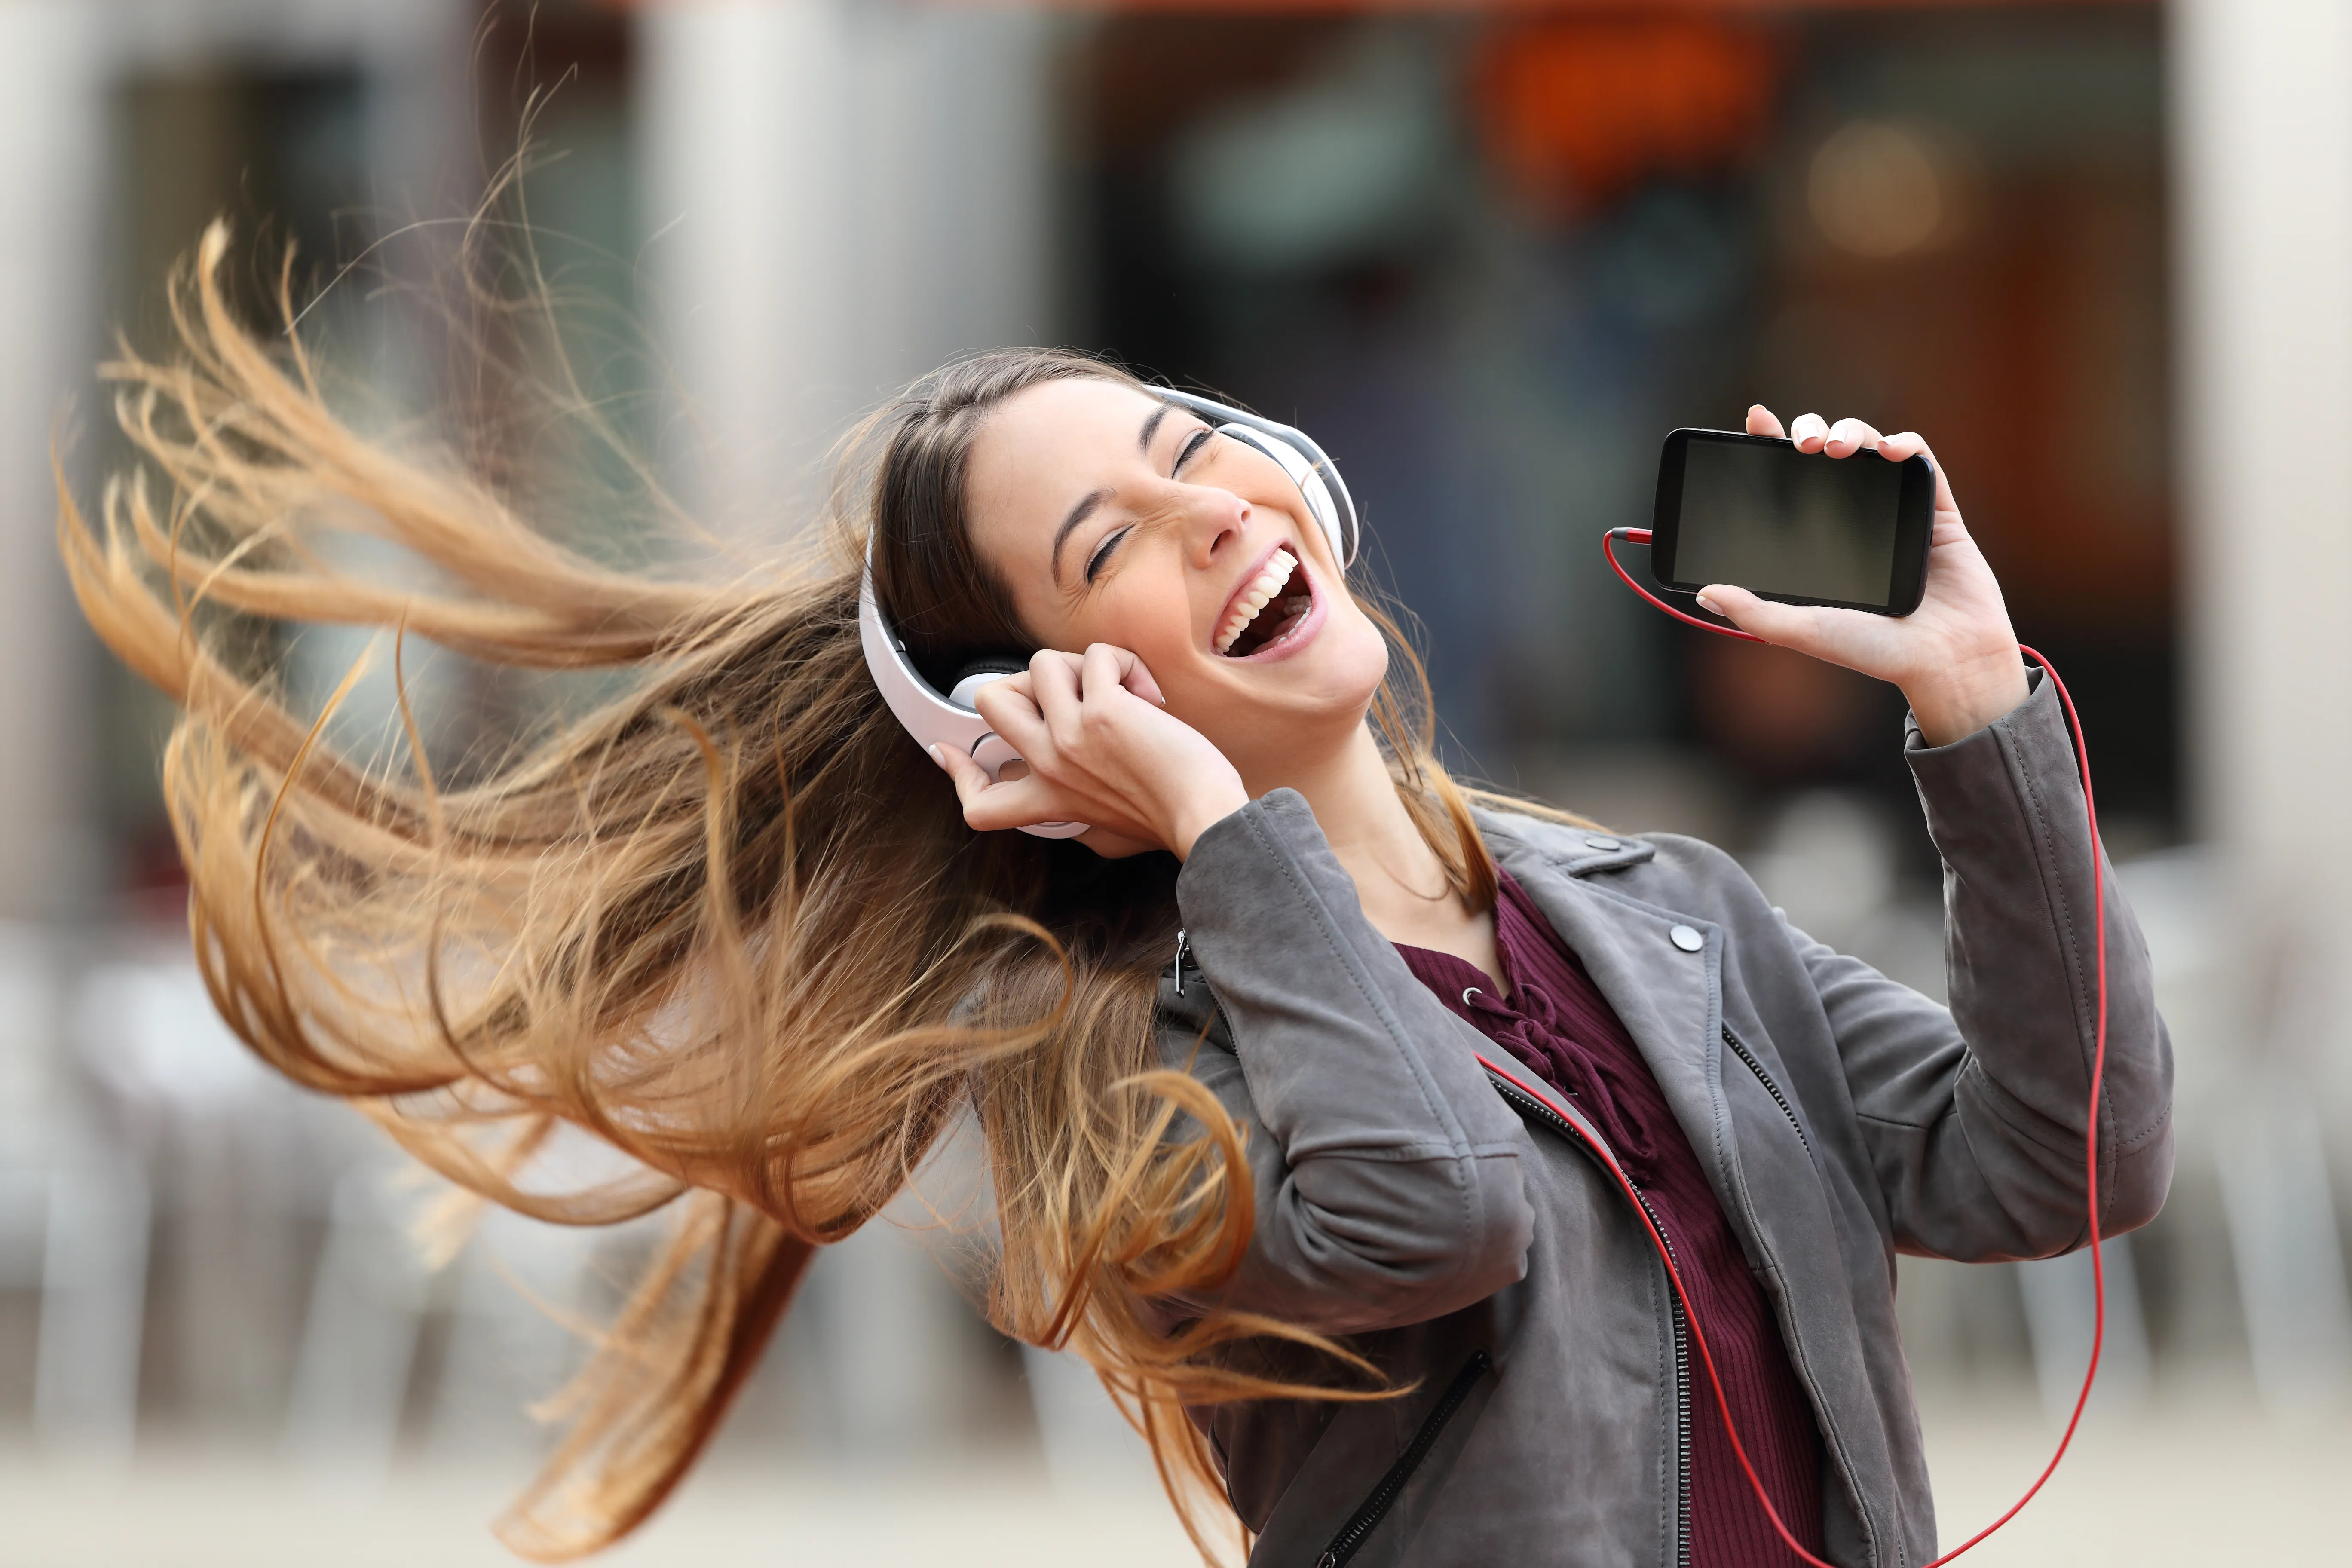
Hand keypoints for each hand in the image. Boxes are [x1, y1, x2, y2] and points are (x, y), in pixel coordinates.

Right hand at [929, 644, 1248, 859]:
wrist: (1203, 818)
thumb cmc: (1168, 821)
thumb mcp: (1104, 830)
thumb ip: (1072, 807)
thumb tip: (1059, 789)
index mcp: (1047, 801)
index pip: (977, 803)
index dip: (957, 773)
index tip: (949, 753)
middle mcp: (1049, 766)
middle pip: (989, 701)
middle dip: (1024, 682)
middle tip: (1068, 693)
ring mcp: (1069, 736)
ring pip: (1041, 664)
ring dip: (1084, 666)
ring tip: (1119, 691)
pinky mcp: (1102, 711)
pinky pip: (1096, 656)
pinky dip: (1125, 664)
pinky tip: (1149, 696)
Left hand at [1695, 406, 2029, 745]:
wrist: (1944, 663)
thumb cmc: (1874, 652)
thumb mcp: (1802, 629)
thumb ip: (1754, 612)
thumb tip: (1705, 592)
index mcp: (1823, 541)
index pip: (1790, 480)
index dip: (1772, 445)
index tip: (1756, 421)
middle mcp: (1857, 519)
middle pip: (1828, 452)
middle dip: (1812, 432)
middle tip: (1802, 445)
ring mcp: (1897, 511)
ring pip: (1871, 447)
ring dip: (1852, 432)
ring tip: (1835, 446)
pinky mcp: (1937, 511)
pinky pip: (1922, 462)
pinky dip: (1905, 444)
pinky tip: (1890, 449)